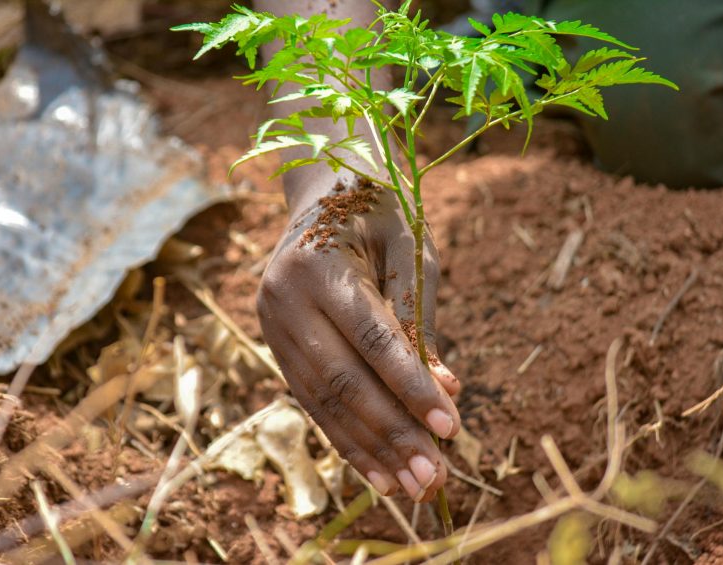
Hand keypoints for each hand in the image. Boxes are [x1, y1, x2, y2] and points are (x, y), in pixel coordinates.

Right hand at [257, 179, 460, 501]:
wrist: (322, 190)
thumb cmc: (378, 213)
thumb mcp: (409, 250)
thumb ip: (420, 319)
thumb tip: (445, 390)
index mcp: (317, 265)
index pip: (371, 339)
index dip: (411, 386)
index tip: (450, 428)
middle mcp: (283, 300)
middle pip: (343, 381)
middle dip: (391, 434)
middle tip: (432, 478)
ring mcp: (272, 326)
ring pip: (324, 401)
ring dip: (370, 449)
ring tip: (411, 488)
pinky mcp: (276, 345)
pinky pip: (312, 400)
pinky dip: (346, 438)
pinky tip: (376, 471)